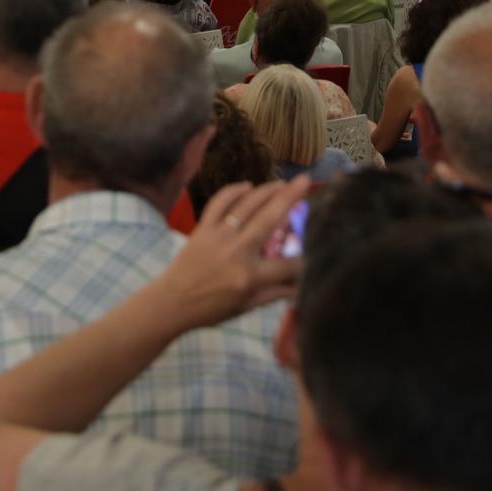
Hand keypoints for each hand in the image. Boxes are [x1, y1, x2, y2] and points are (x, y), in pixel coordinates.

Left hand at [146, 179, 306, 331]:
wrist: (171, 303)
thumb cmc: (210, 309)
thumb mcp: (246, 307)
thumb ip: (274, 294)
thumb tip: (301, 287)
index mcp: (249, 276)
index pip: (287, 265)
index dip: (307, 259)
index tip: (320, 244)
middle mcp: (237, 251)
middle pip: (269, 218)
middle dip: (290, 197)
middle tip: (306, 181)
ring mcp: (218, 236)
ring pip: (247, 205)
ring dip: (266, 190)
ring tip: (282, 183)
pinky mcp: (202, 228)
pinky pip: (219, 203)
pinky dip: (233, 191)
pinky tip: (247, 186)